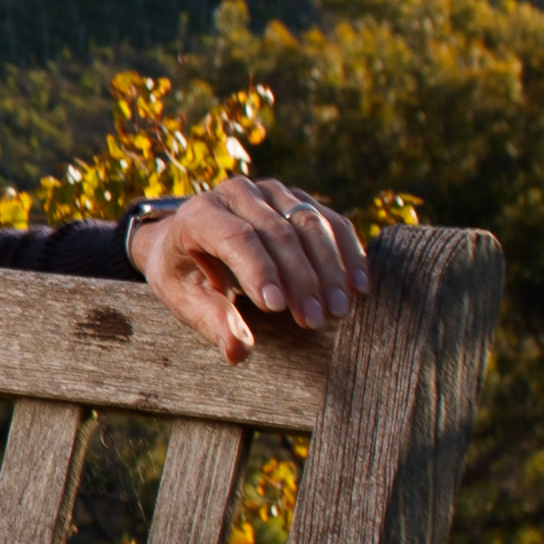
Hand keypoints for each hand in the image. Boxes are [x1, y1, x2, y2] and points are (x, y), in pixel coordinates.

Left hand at [134, 176, 370, 363]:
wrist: (188, 241)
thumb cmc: (185, 274)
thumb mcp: (185, 299)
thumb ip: (211, 321)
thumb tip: (237, 352)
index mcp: (199, 214)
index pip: (236, 237)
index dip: (260, 271)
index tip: (278, 308)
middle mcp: (236, 193)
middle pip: (278, 232)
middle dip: (300, 279)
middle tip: (315, 321)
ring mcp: (270, 192)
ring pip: (310, 224)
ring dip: (329, 270)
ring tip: (338, 311)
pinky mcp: (298, 199)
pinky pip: (331, 222)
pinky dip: (348, 254)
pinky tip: (358, 286)